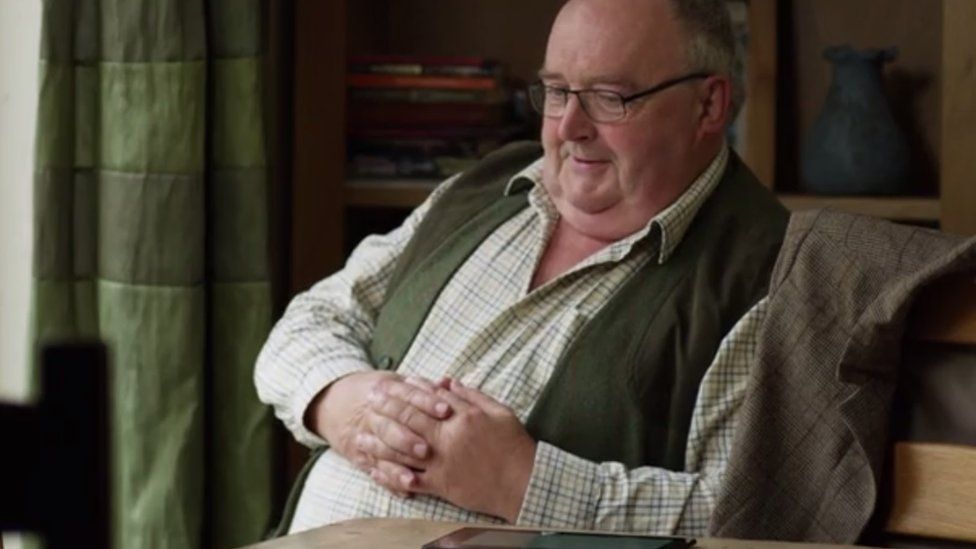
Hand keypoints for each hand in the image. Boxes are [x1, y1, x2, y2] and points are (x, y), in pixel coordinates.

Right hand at [304, 371, 452, 495]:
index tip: (447, 410)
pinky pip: (375, 469)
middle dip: (407, 439)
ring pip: (380, 451)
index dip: (428, 402)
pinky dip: (390, 480)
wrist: (335, 402)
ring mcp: (364, 435)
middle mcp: (372, 413)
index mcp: (385, 390)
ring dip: (397, 465)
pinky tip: (407, 489)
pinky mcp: (360, 455)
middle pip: (390, 426)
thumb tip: (447, 382)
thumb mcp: (397, 383)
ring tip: (413, 478)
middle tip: (427, 449)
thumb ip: (424, 388)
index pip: (408, 394)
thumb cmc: (382, 394)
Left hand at [357, 379, 536, 521]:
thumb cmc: (514, 445)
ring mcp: (442, 462)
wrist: (523, 482)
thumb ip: (472, 395)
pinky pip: (410, 479)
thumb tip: (448, 381)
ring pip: (403, 450)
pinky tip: (375, 470)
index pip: (428, 398)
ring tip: (361, 435)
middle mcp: (448, 438)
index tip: (392, 383)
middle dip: (387, 407)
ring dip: (380, 442)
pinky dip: (391, 475)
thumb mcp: (499, 411)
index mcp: (463, 417)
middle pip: (410, 418)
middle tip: (370, 399)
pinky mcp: (441, 484)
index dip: (408, 389)